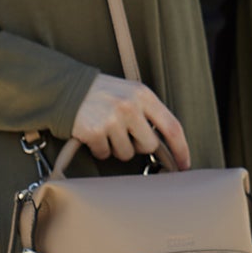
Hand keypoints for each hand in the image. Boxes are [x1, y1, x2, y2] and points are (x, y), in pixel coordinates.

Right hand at [72, 74, 191, 168]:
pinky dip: (99, 148)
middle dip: (137, 145)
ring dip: (116, 147)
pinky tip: (93, 134)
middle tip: (123, 134)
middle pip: (148, 146)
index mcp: (144, 95)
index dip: (181, 149)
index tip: (184, 164)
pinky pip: (104, 154)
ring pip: (126, 153)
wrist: (67, 88)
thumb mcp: (130, 93)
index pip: (172, 126)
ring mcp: (113, 119)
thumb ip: (147, 113)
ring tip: (106, 130)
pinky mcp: (96, 131)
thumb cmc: (102, 94)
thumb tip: (165, 144)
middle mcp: (130, 106)